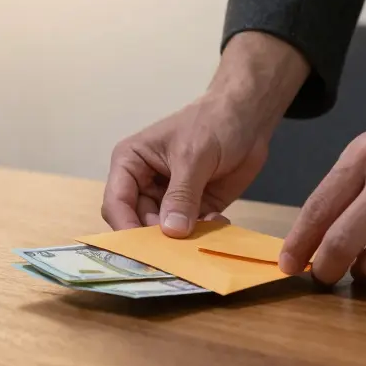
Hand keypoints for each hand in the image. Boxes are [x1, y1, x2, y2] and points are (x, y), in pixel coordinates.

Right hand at [101, 31, 309, 237]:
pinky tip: (219, 221)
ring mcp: (169, 199)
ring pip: (164, 233)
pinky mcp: (194, 209)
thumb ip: (181, 195)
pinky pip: (191, 231)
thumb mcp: (193, 156)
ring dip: (183, 238)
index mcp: (130, 163)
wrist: (248, 117)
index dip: (125, 227)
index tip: (142, 249)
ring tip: (204, 231)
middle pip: (138, 224)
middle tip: (178, 248)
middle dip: (156, 238)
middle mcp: (144, 184)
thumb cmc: (213, 122)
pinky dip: (202, 233)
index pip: (116, 202)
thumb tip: (171, 231)